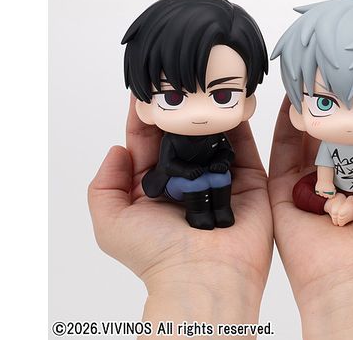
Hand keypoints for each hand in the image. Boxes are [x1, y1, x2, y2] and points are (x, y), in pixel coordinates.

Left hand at [88, 96, 272, 333]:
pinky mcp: (248, 178)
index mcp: (154, 187)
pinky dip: (239, 121)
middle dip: (178, 106)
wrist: (207, 277)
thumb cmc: (156, 254)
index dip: (144, 115)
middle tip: (177, 75)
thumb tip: (118, 149)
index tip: (144, 87)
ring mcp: (218, 176)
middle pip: (180, 133)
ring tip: (204, 81)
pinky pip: (244, 144)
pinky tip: (232, 98)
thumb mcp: (111, 223)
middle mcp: (185, 179)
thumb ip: (104, 185)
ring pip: (212, 134)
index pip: (146, 141)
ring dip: (207, 110)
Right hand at [268, 98, 352, 338]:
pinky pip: (283, 154)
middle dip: (345, 112)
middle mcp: (345, 186)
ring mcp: (314, 187)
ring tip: (316, 83)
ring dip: (314, 114)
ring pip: (312, 142)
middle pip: (343, 140)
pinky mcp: (285, 192)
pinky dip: (285, 127)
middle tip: (345, 80)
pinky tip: (292, 100)